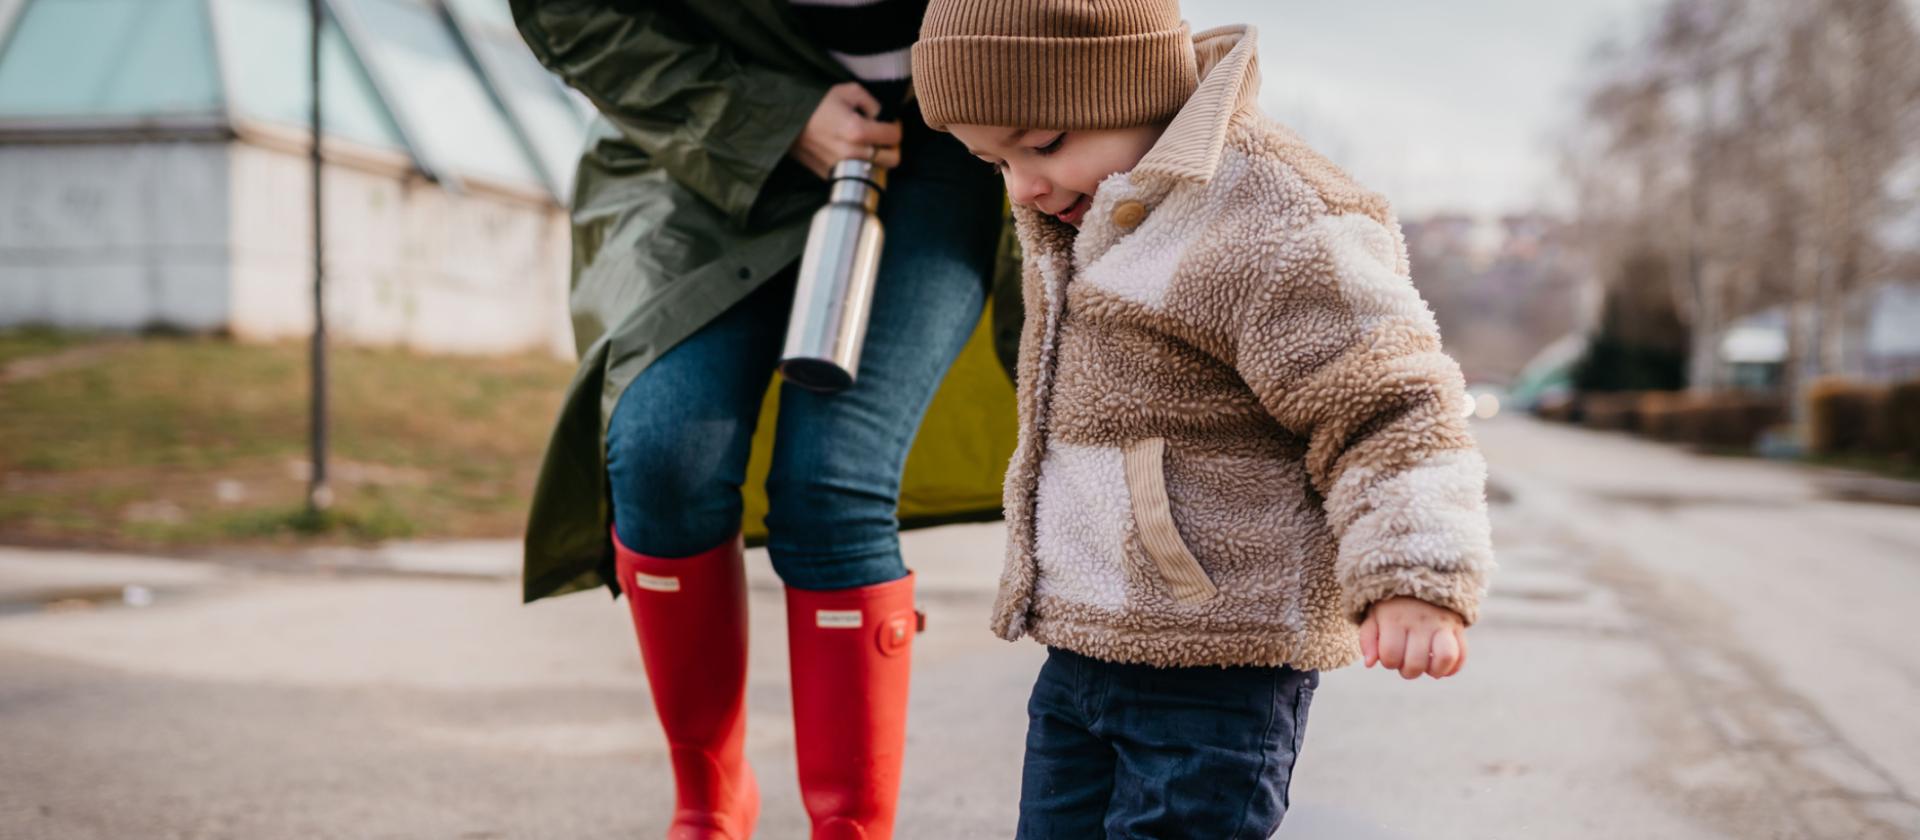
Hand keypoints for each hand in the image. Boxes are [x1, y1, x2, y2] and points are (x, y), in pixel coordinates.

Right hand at [788, 82, 902, 178]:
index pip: (895, 136)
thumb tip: (882, 117)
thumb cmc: (817, 103)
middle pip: (892, 160)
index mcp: (858, 130)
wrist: (786, 120)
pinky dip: (860, 167)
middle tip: (883, 137)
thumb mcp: (847, 91)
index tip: (889, 123)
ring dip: (878, 160)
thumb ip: (872, 103)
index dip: (895, 127)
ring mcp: (842, 168)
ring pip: (877, 171)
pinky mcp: (831, 176)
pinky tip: (852, 153)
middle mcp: (852, 153)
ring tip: (868, 146)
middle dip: (892, 147)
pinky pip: (856, 175)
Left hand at [1360, 596, 1468, 679]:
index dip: (1388, 663)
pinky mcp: (1458, 626)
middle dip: (1408, 671)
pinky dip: (1453, 667)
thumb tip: (1369, 663)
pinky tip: (1441, 666)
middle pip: (1416, 663)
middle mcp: (1420, 622)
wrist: (1420, 575)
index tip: (1389, 655)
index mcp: (1395, 619)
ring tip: (1428, 667)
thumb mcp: (1373, 615)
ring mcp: (1441, 624)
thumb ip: (1368, 639)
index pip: (1391, 656)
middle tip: (1406, 663)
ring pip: (1445, 658)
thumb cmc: (1392, 603)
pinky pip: (1462, 654)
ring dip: (1435, 671)